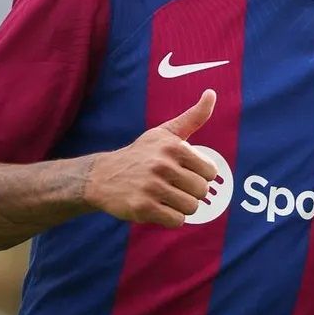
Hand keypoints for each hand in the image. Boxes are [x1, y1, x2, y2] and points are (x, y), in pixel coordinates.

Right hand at [84, 90, 223, 226]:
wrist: (101, 176)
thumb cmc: (141, 154)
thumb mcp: (165, 133)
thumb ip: (193, 117)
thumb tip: (211, 93)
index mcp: (173, 146)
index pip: (210, 172)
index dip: (200, 176)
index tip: (184, 173)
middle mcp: (162, 165)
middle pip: (202, 191)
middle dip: (191, 192)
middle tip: (173, 187)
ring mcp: (151, 187)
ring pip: (191, 207)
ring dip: (181, 206)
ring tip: (165, 197)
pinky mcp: (142, 207)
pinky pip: (176, 221)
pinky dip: (171, 218)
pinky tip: (157, 207)